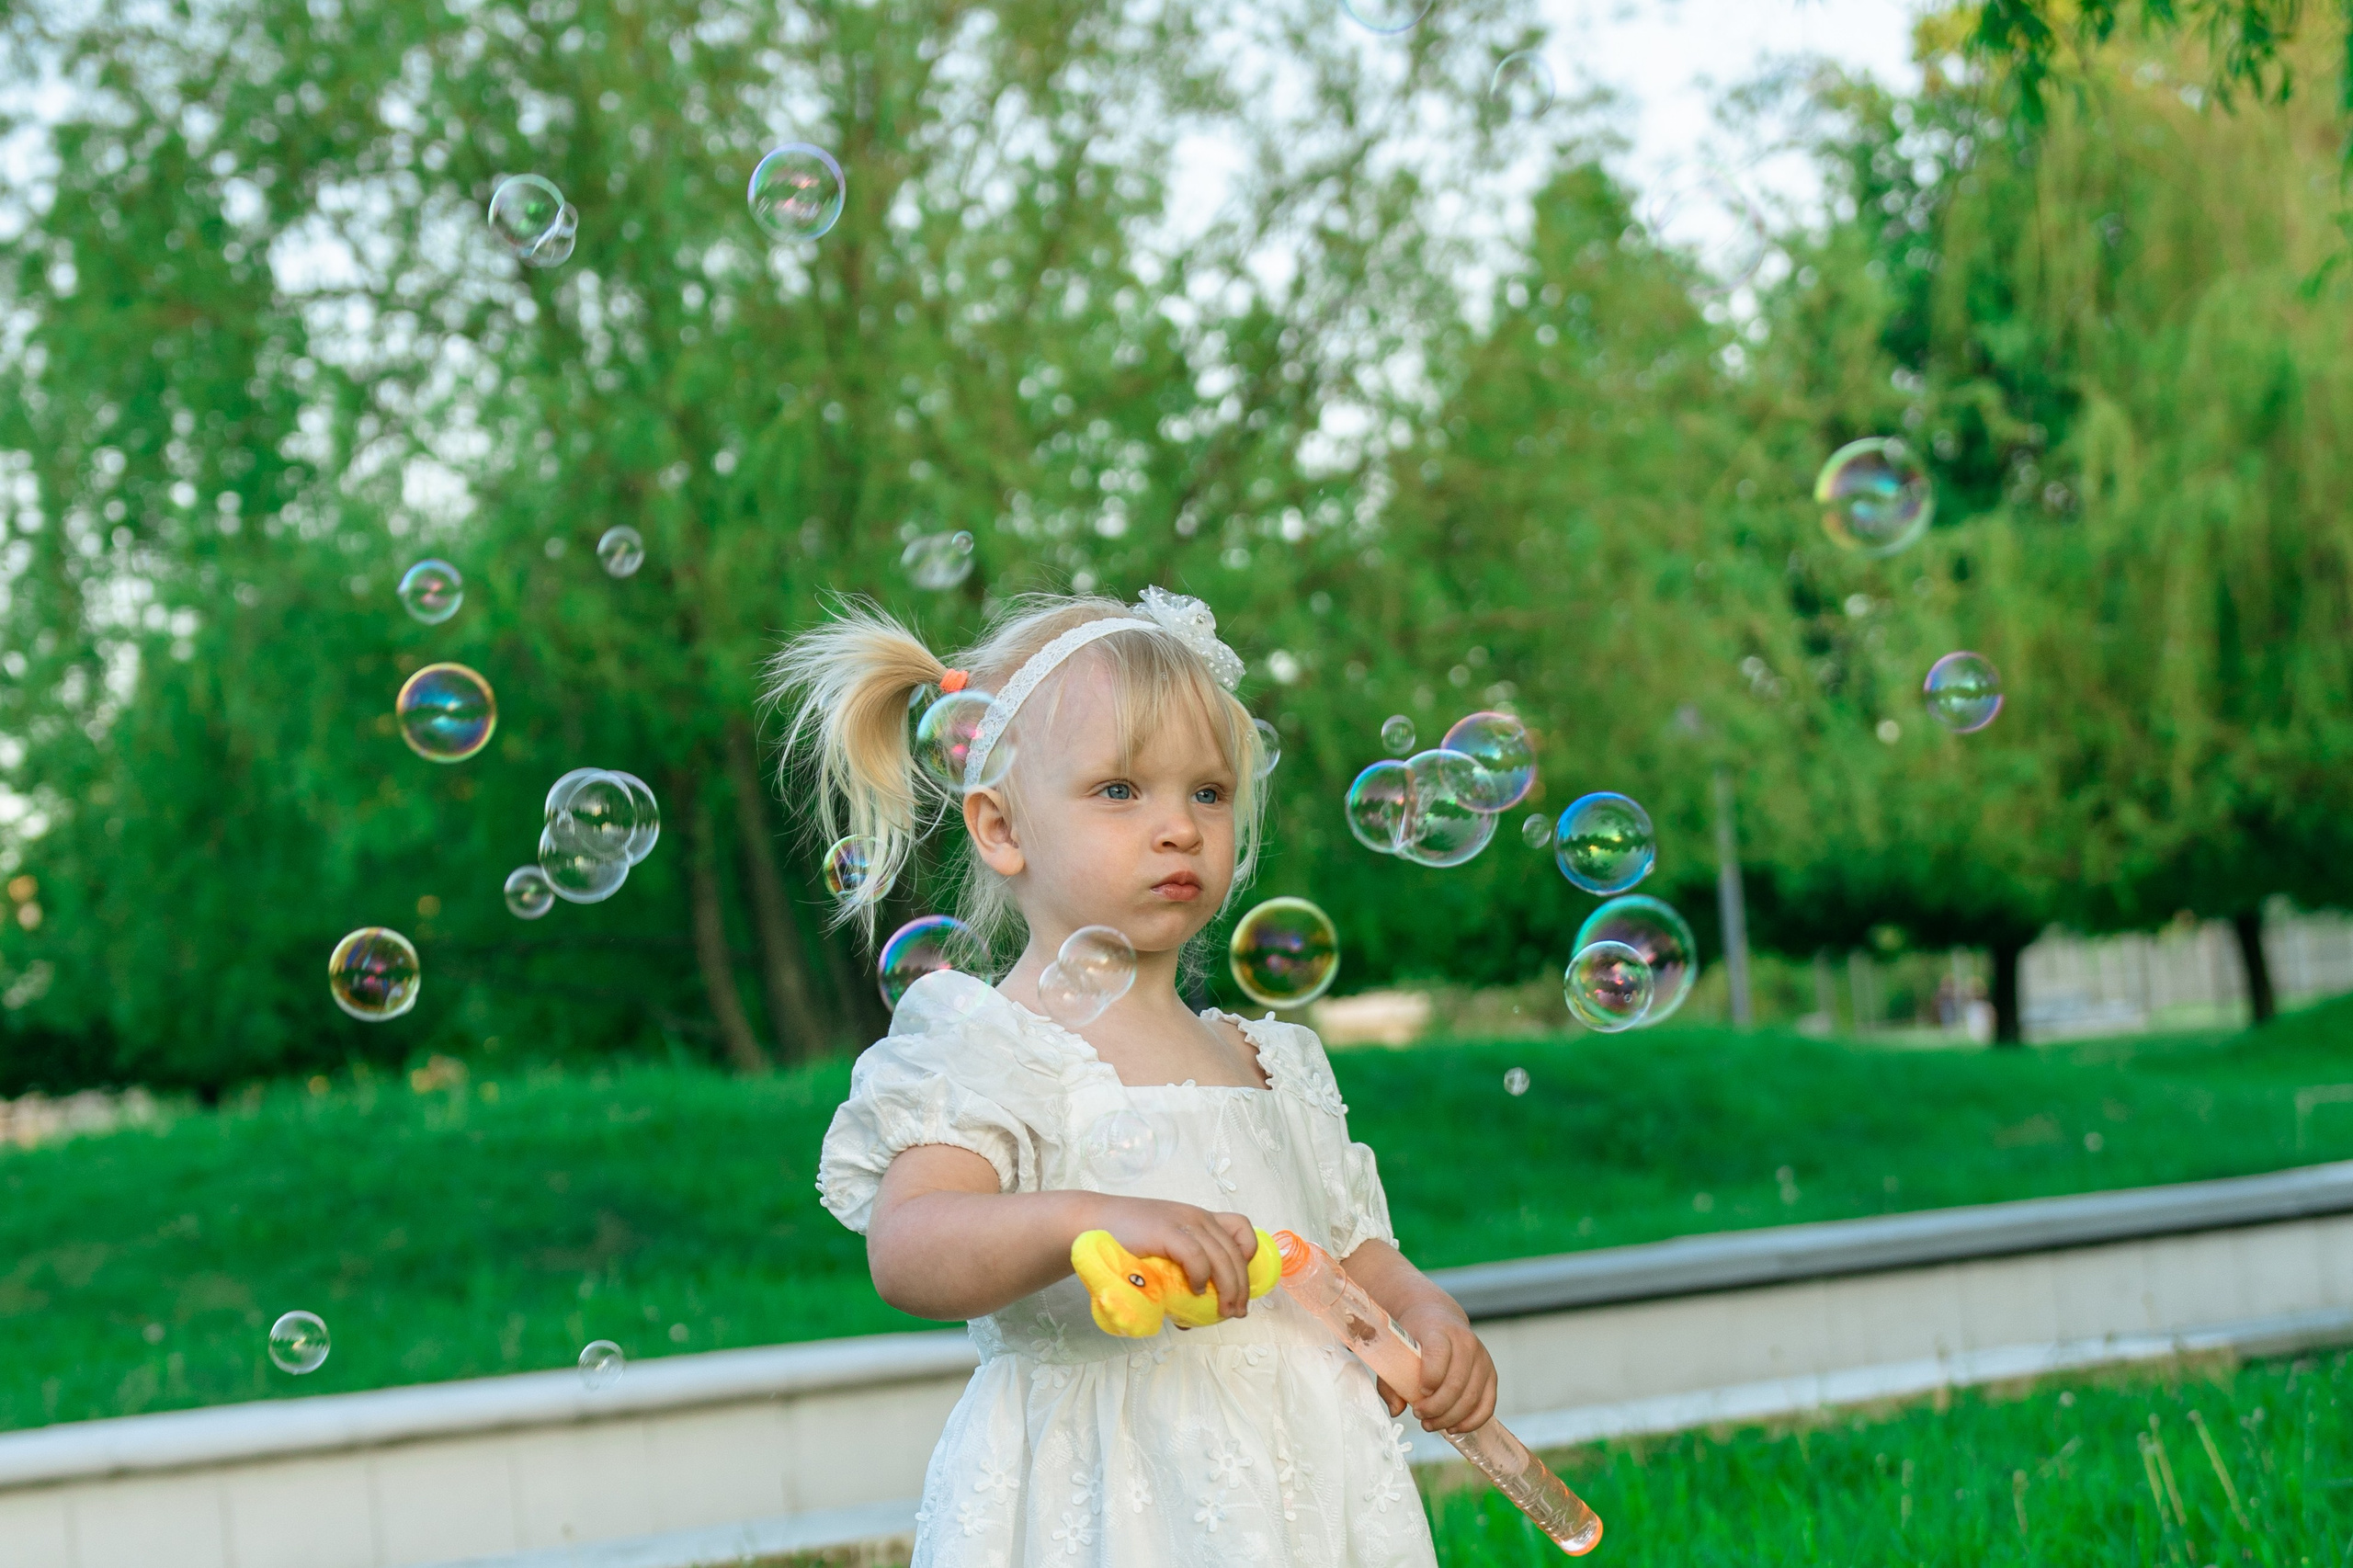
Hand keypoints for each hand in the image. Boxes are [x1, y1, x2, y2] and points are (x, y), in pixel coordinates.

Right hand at [1083, 1196, 1260, 1317]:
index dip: (1248, 1254)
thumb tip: (1189, 1319)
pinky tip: (1196, 1291)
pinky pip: (1196, 1256)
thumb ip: (1177, 1274)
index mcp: (1199, 1218)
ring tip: (1223, 1310)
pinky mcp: (1167, 1231)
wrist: (1092, 1222)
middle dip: (1241, 1286)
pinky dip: (1201, 1277)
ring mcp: (1183, 1222)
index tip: (1240, 1280)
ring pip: (1222, 1257)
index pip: (1240, 1228)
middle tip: (1237, 1312)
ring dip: (1229, 1287)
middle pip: (1235, 1252)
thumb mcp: (1162, 1248)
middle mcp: (1197, 1217)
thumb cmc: (1124, 1241)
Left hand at [1375, 1304, 1496, 1433]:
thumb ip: (1390, 1381)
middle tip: (1419, 1415)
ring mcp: (1482, 1358)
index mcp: (1439, 1330)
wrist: (1437, 1318)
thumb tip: (1396, 1410)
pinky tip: (1453, 1427)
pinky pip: (1487, 1405)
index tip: (1418, 1393)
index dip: (1429, 1378)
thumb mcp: (1397, 1348)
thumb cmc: (1414, 1336)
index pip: (1439, 1354)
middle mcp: (1465, 1342)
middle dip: (1436, 1407)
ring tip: (1430, 1424)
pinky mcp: (1490, 1374)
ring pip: (1472, 1397)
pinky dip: (1471, 1421)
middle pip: (1456, 1383)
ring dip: (1450, 1418)